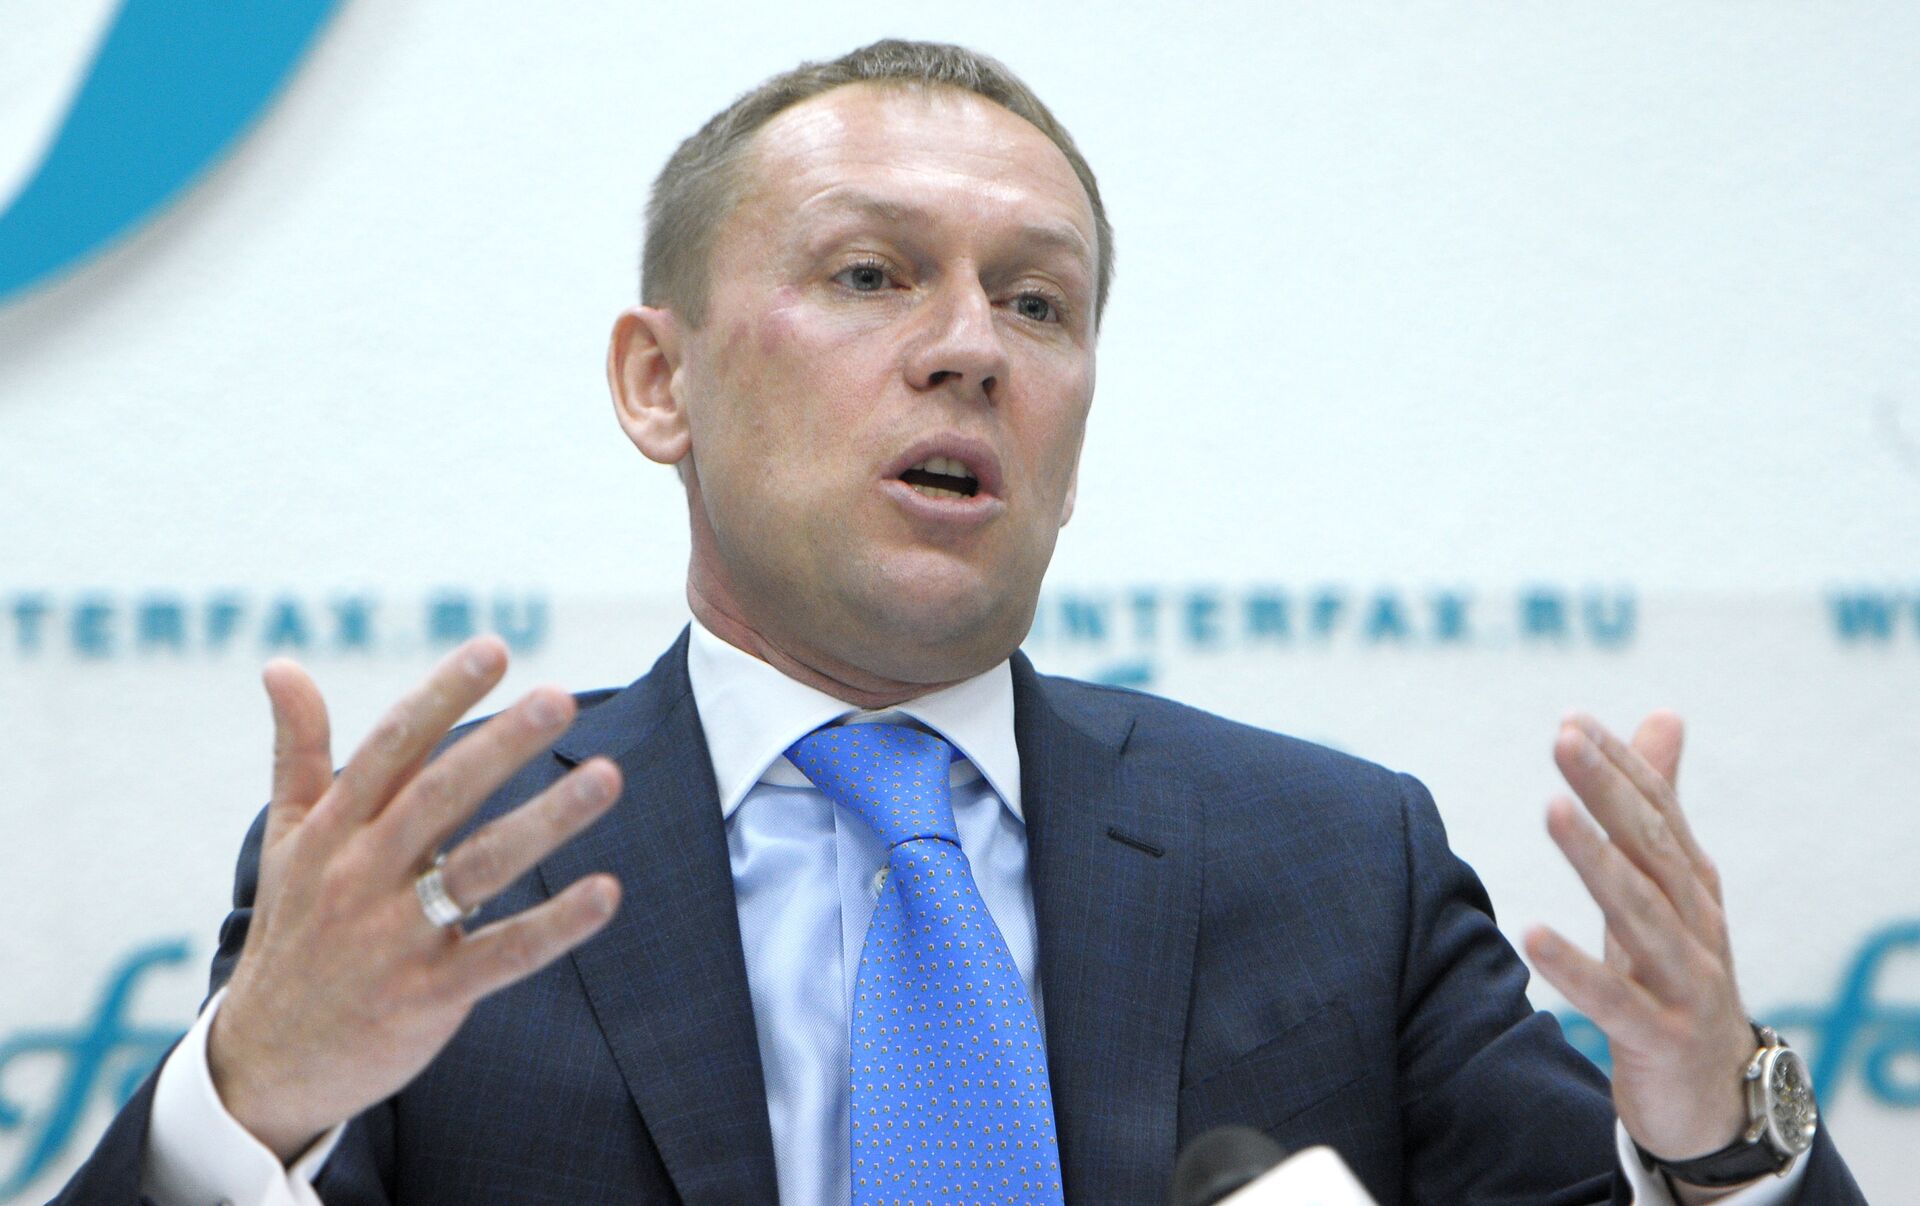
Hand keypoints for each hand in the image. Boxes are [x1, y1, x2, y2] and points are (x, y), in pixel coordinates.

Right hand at [207, 638, 622, 1161]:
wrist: (263, 1063)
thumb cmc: (292, 931)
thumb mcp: (285, 840)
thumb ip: (298, 752)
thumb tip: (281, 665)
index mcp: (331, 831)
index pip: (390, 748)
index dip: (441, 696)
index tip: (495, 649)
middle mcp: (361, 875)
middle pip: (438, 797)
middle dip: (499, 745)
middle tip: (559, 698)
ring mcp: (394, 937)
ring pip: (478, 867)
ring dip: (545, 821)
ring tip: (607, 775)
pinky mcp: (427, 994)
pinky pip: (500, 955)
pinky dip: (554, 926)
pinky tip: (607, 892)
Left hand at [1523, 712, 1757, 1186]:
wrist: (1719, 1098)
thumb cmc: (1679, 976)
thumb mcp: (1667, 889)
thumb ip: (1657, 805)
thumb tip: (1663, 713)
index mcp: (1691, 885)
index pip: (1657, 813)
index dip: (1619, 766)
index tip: (1571, 721)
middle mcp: (1696, 925)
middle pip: (1650, 848)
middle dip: (1609, 790)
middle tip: (1564, 739)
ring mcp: (1686, 983)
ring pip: (1640, 913)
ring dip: (1596, 860)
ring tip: (1554, 809)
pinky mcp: (1662, 1037)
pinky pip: (1617, 1001)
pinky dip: (1577, 969)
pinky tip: (1531, 937)